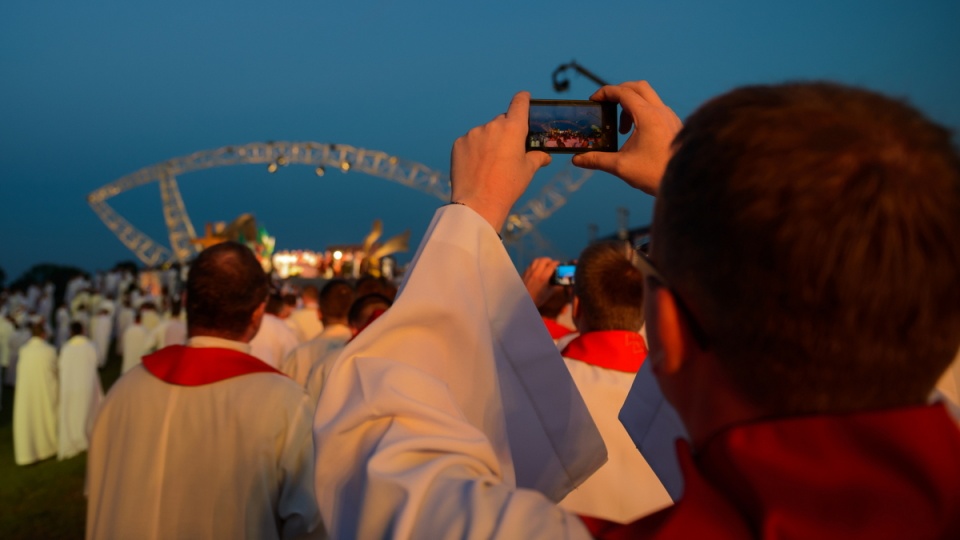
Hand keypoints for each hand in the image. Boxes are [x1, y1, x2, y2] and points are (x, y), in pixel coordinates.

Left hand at [451, 92, 551, 231]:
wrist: (478, 203)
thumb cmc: (508, 187)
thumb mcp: (528, 171)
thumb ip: (537, 158)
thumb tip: (544, 156)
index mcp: (513, 128)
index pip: (519, 103)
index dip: (523, 99)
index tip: (524, 98)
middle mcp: (492, 126)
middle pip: (502, 121)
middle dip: (506, 131)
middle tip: (508, 150)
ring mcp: (473, 134)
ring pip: (485, 132)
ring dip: (489, 141)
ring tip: (490, 165)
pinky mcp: (459, 143)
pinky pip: (470, 142)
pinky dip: (474, 150)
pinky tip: (477, 167)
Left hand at [522, 257, 560, 307]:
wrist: (523, 301)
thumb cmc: (537, 298)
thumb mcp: (549, 293)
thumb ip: (555, 285)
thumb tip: (561, 280)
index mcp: (543, 277)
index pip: (552, 265)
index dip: (557, 263)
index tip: (559, 264)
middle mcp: (536, 272)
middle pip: (544, 260)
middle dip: (550, 260)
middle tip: (552, 264)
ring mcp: (529, 271)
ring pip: (536, 260)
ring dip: (542, 260)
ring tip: (545, 264)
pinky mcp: (524, 272)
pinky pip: (531, 264)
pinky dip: (536, 264)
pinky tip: (538, 268)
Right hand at [572, 81, 681, 195]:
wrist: (683, 182)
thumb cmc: (654, 174)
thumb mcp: (621, 167)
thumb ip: (597, 160)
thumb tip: (576, 160)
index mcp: (648, 116)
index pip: (623, 92)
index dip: (605, 92)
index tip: (593, 100)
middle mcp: (661, 111)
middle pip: (638, 87)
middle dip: (619, 92)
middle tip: (606, 104)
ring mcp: (670, 117)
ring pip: (649, 97)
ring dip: (631, 105)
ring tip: (622, 129)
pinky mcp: (674, 124)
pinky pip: (657, 108)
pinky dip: (642, 113)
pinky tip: (637, 134)